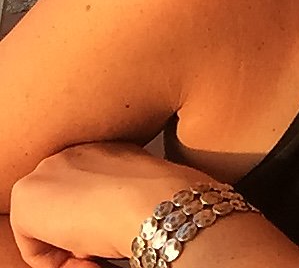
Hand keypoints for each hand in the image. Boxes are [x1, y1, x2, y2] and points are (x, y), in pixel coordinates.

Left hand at [9, 142, 209, 267]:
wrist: (156, 200)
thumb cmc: (167, 197)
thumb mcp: (150, 186)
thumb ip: (128, 189)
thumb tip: (124, 213)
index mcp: (103, 147)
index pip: (87, 191)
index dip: (99, 221)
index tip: (115, 236)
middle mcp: (71, 154)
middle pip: (63, 208)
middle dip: (79, 234)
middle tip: (104, 248)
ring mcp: (45, 173)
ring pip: (48, 227)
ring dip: (71, 248)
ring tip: (99, 254)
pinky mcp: (26, 199)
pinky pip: (33, 247)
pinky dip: (57, 263)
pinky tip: (88, 257)